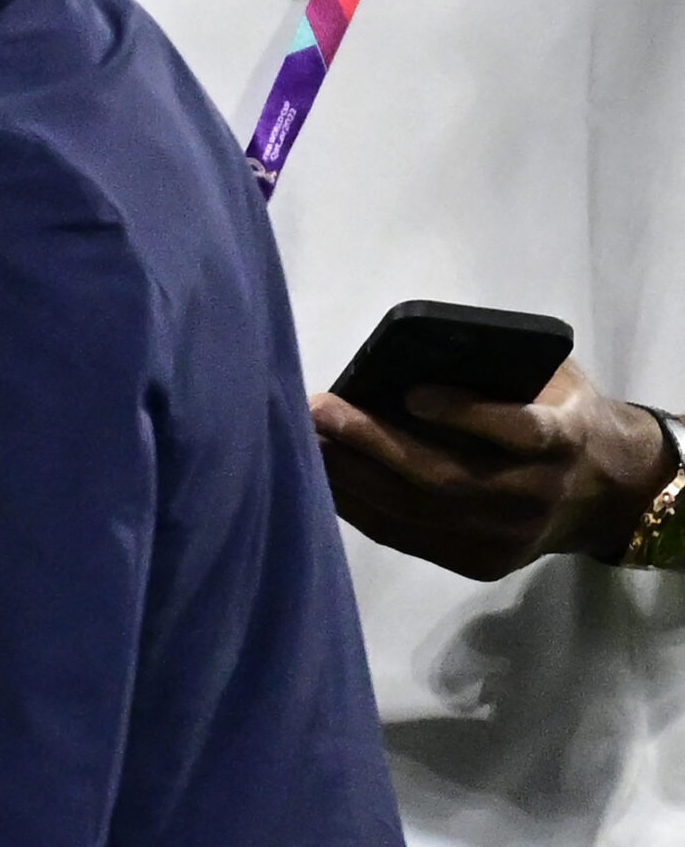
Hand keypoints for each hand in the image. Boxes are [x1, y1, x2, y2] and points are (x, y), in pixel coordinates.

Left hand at [311, 359, 674, 580]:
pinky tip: (325, 477)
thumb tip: (416, 349)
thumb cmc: (561, 415)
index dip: (468, 415)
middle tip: (319, 410)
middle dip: (374, 444)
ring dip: (353, 477)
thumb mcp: (552, 381)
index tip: (411, 393)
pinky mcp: (479, 563)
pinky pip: (407, 537)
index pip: (521, 432)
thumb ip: (501, 370)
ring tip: (308, 440)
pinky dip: (360, 506)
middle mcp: (535, 496)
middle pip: (447, 478)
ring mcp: (505, 538)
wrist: (605, 496)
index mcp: (564, 441)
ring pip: (417, 511)